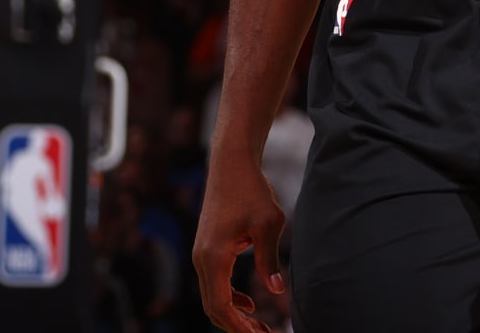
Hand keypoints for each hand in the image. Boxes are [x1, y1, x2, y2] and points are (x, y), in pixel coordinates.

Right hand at [193, 149, 287, 332]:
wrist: (231, 163)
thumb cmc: (251, 189)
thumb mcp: (268, 223)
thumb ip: (270, 258)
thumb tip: (277, 289)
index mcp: (213, 257)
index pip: (220, 306)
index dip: (239, 328)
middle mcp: (202, 259)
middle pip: (213, 308)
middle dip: (237, 327)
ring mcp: (202, 254)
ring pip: (213, 297)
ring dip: (234, 314)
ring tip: (260, 327)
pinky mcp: (208, 248)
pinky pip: (214, 284)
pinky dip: (230, 298)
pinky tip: (250, 303)